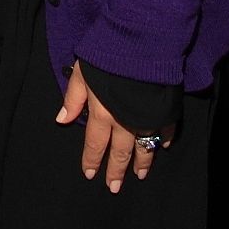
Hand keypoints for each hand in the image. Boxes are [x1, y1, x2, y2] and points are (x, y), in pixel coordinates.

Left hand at [56, 61, 160, 190]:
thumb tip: (62, 120)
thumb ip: (73, 98)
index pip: (95, 143)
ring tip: (140, 175)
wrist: (141, 41)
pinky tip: (162, 146)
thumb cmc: (107, 53)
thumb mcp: (82, 72)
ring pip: (144, 146)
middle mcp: (125, 121)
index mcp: (102, 113)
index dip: (92, 160)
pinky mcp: (165, 108)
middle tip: (114, 187)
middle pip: (120, 151)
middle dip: (117, 171)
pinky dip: (163, 139)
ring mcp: (147, 117)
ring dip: (142, 162)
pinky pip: (166, 130)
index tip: (90, 175)